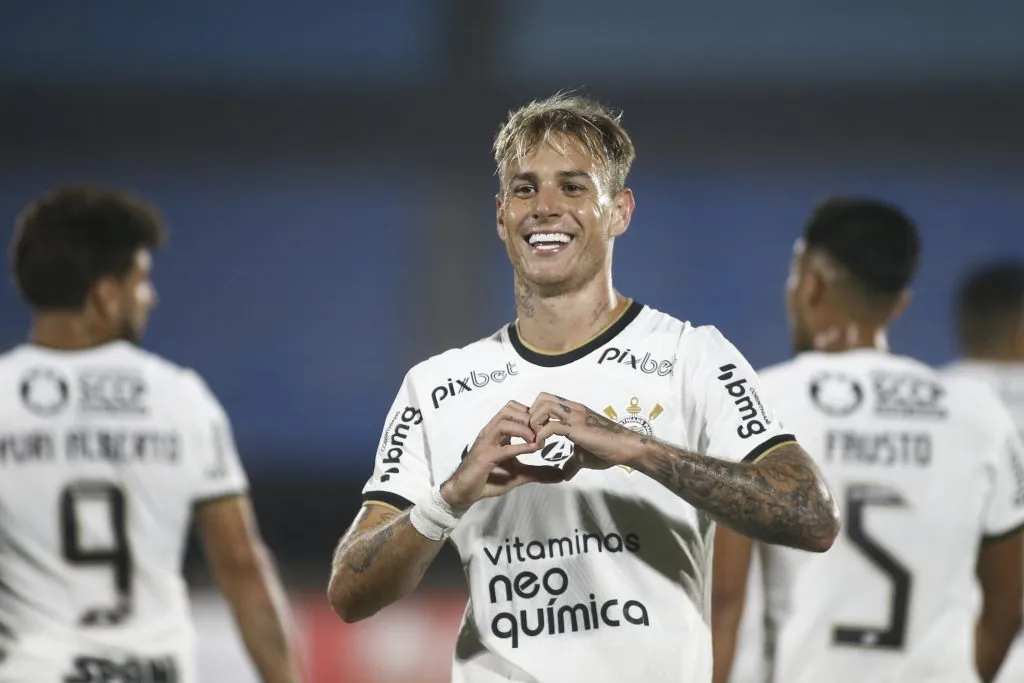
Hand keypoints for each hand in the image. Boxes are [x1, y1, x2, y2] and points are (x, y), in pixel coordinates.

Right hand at [440, 401, 566, 509]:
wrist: (464, 492)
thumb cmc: (489, 479)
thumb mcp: (519, 475)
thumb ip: (539, 472)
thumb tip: (561, 474)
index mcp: (498, 432)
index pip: (514, 409)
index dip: (532, 413)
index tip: (546, 426)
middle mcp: (490, 433)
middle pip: (509, 409)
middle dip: (530, 417)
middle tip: (544, 431)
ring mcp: (486, 443)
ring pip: (504, 422)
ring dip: (525, 429)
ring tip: (538, 441)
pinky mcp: (483, 458)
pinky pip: (502, 448)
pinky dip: (519, 447)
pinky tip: (533, 449)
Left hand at [528, 392, 645, 476]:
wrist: (625, 448)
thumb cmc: (607, 450)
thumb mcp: (584, 456)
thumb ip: (572, 462)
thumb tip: (565, 474)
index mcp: (572, 411)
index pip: (546, 400)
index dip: (535, 414)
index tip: (534, 432)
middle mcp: (572, 409)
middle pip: (542, 398)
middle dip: (531, 415)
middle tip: (532, 434)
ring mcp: (574, 416)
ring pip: (544, 407)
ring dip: (535, 424)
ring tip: (536, 440)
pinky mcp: (576, 427)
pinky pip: (551, 426)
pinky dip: (541, 436)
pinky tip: (542, 447)